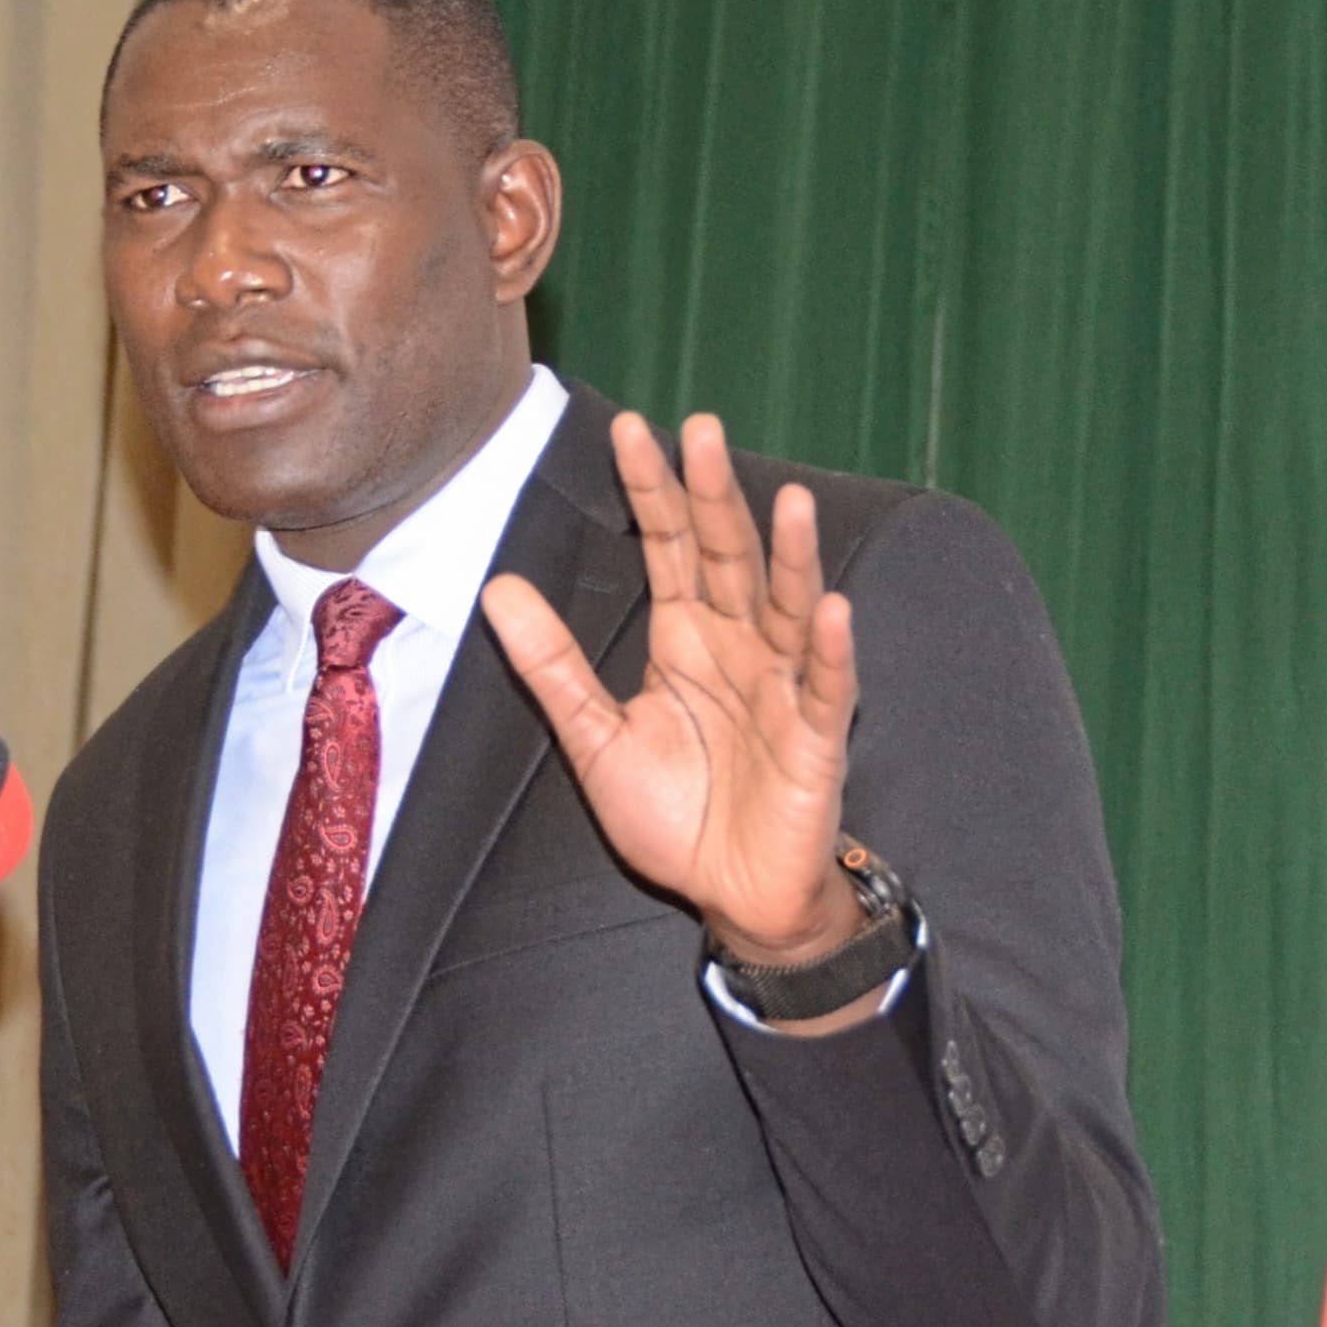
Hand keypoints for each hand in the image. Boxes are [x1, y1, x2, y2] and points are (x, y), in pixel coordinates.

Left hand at [484, 410, 863, 966]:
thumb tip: (497, 589)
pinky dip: (827, 650)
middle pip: (729, 557)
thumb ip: (553, 667)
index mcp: (686, 640)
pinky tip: (829, 608)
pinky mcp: (816, 740)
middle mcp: (739, 648)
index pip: (670, 550)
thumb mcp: (596, 739)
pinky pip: (825, 688)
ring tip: (789, 499)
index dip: (652, 494)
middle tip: (702, 429)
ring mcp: (783, 688)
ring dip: (791, 554)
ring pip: (787, 607)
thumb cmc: (676, 818)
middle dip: (716, 496)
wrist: (732, 897)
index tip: (629, 431)